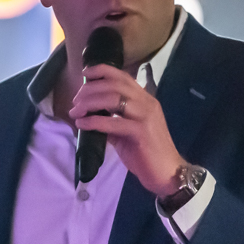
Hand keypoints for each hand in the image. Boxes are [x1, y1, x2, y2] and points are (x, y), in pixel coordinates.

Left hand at [70, 65, 184, 198]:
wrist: (167, 173)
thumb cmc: (147, 153)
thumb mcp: (126, 132)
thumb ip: (111, 120)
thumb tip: (89, 115)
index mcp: (145, 99)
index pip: (123, 76)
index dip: (102, 70)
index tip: (84, 74)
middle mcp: (147, 103)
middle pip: (114, 85)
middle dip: (90, 89)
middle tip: (75, 101)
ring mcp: (145, 116)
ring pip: (113, 98)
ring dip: (89, 103)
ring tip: (76, 112)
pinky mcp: (141, 132)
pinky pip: (113, 122)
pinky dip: (94, 122)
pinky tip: (82, 124)